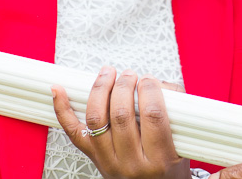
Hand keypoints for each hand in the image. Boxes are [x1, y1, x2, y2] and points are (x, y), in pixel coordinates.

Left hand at [52, 66, 189, 178]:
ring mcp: (107, 161)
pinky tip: (59, 90)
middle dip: (124, 86)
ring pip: (96, 119)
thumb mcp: (182, 143)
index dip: (150, 90)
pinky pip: (72, 132)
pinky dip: (62, 109)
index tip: (149, 80)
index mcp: (159, 158)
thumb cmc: (168, 166)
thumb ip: (175, 110)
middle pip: (121, 115)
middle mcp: (131, 163)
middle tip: (129, 75)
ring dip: (100, 89)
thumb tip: (158, 83)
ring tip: (109, 75)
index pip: (153, 115)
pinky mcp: (92, 157)